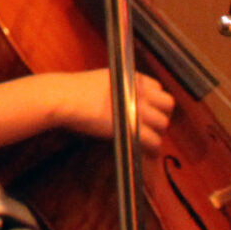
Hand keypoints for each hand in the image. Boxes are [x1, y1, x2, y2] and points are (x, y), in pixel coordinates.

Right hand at [51, 68, 174, 152]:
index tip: (150, 109)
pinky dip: (152, 148)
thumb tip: (127, 100)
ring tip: (148, 139)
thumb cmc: (74, 90)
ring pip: (163, 123)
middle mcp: (137, 90)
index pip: (159, 88)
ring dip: (158, 133)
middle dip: (162, 115)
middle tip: (151, 124)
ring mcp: (136, 108)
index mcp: (131, 77)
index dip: (156, 101)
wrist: (63, 97)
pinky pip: (153, 140)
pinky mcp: (131, 126)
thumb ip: (119, 88)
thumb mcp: (101, 80)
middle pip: (167, 104)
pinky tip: (147, 152)